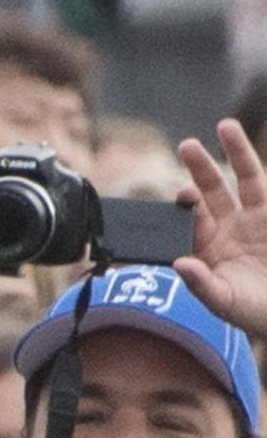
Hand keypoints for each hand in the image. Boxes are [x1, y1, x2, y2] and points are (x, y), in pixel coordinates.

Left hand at [179, 121, 266, 338]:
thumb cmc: (250, 312)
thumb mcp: (223, 302)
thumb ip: (201, 284)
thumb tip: (179, 263)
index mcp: (206, 246)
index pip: (190, 219)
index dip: (185, 204)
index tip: (184, 194)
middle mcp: (228, 227)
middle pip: (211, 191)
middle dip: (200, 168)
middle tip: (187, 145)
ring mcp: (256, 218)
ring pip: (246, 179)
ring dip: (236, 153)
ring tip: (225, 126)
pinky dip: (259, 171)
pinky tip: (246, 150)